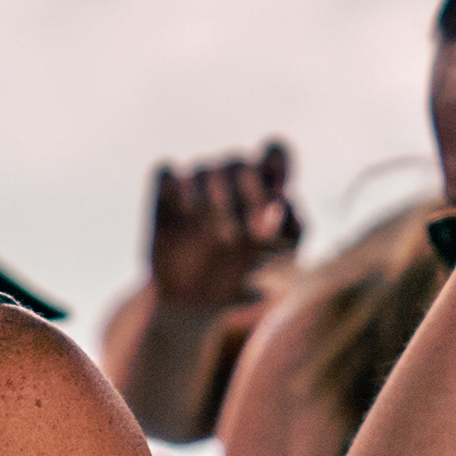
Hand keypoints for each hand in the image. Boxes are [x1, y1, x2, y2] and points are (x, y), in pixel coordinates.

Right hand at [147, 143, 301, 309]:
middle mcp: (228, 179)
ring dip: (216, 199)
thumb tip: (283, 203)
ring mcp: (194, 183)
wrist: (194, 303)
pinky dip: (177, 185)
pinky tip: (188, 211)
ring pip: (205, 168)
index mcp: (261, 186)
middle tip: (253, 233)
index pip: (274, 153)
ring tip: (225, 239)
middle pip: (240, 163)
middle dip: (249, 194)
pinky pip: (167, 172)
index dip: (277, 167)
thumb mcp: (278, 261)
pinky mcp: (164, 193)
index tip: (278, 199)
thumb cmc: (243, 276)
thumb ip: (291, 230)